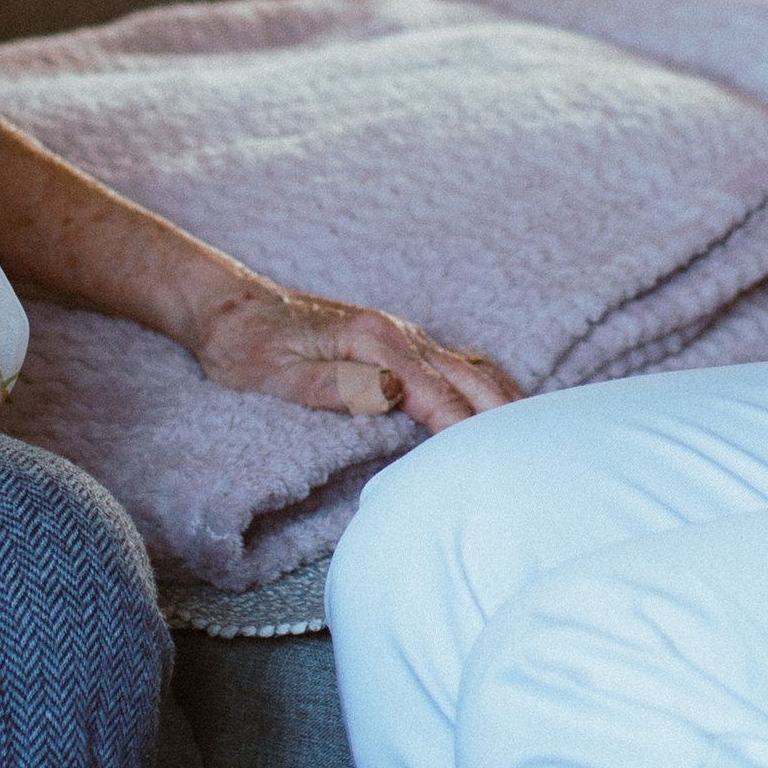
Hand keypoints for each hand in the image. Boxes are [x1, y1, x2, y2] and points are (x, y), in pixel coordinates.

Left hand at [183, 277, 519, 430]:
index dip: (461, 427)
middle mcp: (397, 334)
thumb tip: (393, 395)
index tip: (489, 460)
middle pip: (468, 375)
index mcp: (373, 341)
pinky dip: (487, 386)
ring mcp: (401, 335)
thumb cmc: (246, 345)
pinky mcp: (397, 344)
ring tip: (538, 435)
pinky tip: (502, 408)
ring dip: (504, 398)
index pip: (432, 391)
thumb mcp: (275, 373)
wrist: (230, 306)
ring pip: (470, 365)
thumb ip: (335, 385)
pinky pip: (456, 363)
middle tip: (537, 455)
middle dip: (503, 413)